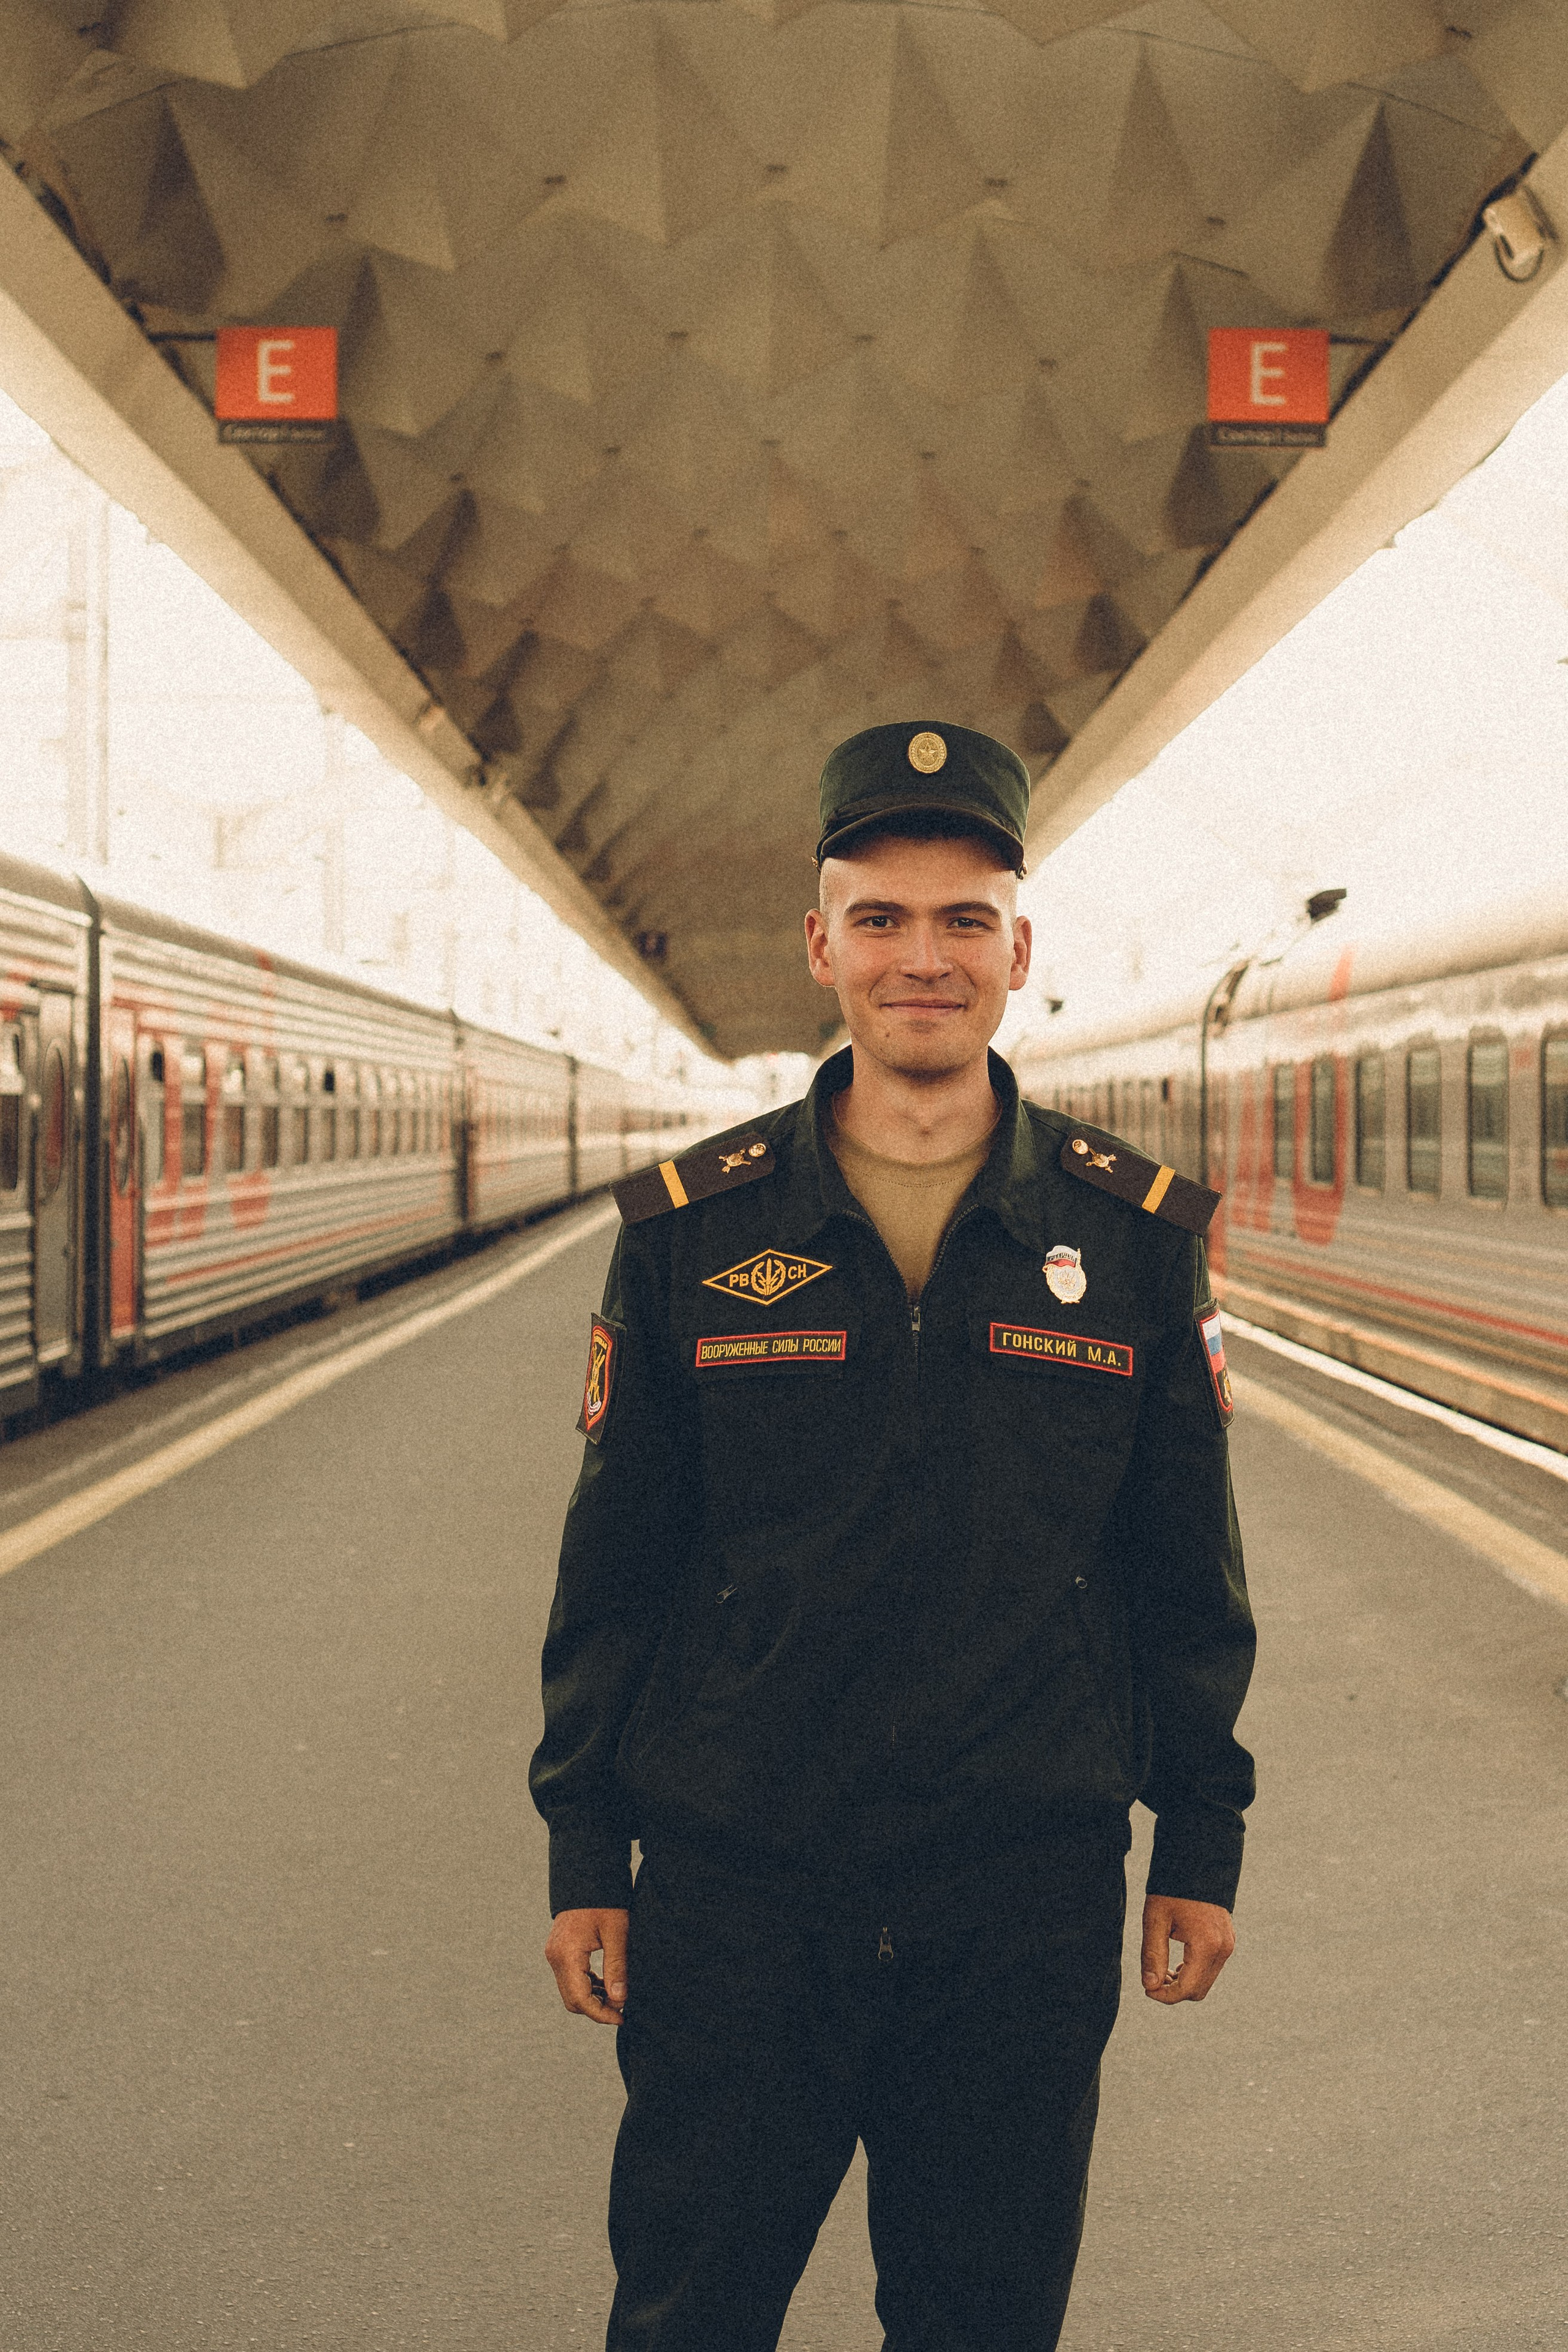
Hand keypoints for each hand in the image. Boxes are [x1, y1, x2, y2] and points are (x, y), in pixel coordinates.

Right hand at [545, 1906, 629, 2023]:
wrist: (589, 1875)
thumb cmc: (605, 1901)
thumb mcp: (617, 1933)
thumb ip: (617, 1967)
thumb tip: (619, 2000)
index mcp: (566, 1955)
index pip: (580, 1999)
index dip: (601, 2014)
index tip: (621, 2017)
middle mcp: (555, 1957)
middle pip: (572, 2000)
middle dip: (597, 2009)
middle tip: (622, 2008)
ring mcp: (554, 1954)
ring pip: (570, 1991)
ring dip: (592, 1998)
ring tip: (617, 1995)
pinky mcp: (559, 1951)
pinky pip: (570, 1978)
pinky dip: (587, 1986)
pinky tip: (606, 1983)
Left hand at [1140, 1895, 1234, 2004]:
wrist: (1198, 1864)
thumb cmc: (1173, 1890)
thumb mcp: (1155, 1920)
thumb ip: (1153, 1955)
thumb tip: (1149, 1986)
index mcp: (1207, 1945)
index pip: (1186, 1989)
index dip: (1164, 1996)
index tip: (1146, 1989)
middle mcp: (1223, 1949)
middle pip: (1198, 1991)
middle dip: (1173, 1991)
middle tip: (1152, 1978)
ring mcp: (1228, 1946)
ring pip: (1206, 1982)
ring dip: (1183, 1983)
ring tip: (1162, 1968)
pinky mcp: (1227, 1942)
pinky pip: (1211, 1969)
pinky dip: (1193, 1972)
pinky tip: (1176, 1962)